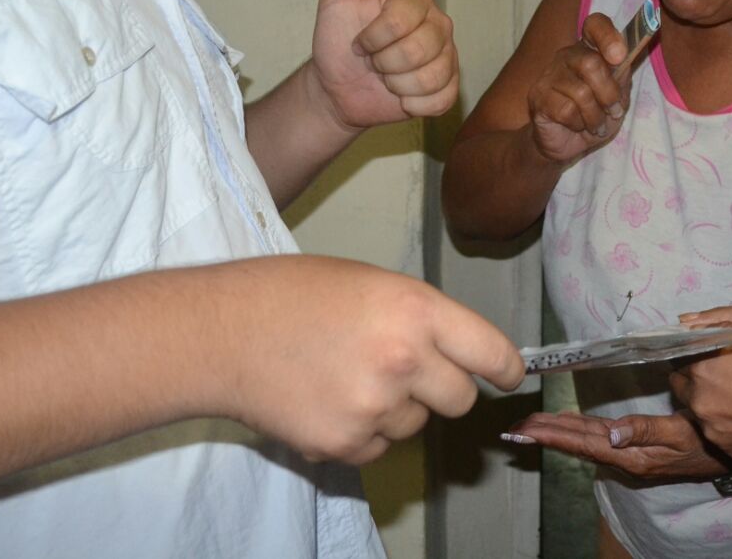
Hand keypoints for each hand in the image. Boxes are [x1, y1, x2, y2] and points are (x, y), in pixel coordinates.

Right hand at [207, 255, 523, 463]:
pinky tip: (328, 399)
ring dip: (397, 409)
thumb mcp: (374, 284)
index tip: (508, 374)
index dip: (505, 367)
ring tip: (348, 375)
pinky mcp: (345, 444)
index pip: (489, 352)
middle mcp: (404, 360)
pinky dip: (363, 432)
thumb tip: (462, 354)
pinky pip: (379, 447)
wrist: (223, 332)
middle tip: (405, 369)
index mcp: (416, 310)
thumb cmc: (294, 295)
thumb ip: (422, 319)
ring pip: (417, 424)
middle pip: (461, 399)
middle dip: (443, 388)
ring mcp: (374, 407)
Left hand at [308, 0, 458, 128]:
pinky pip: (438, 100)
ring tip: (386, 77)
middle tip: (373, 61)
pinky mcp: (449, 89)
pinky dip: (411, 104)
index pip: (402, 22)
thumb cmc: (336, 41)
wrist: (337, 88)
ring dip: (395, 85)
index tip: (359, 41)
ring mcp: (448, 58)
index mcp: (417, 2)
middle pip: (419, 51)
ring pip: (428, 78)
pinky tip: (400, 96)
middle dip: (383, 63)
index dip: (373, 38)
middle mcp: (440, 26)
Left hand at [503, 411, 729, 480]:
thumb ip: (646, 431)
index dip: (554, 435)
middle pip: (578, 444)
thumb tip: (612, 433)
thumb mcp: (682, 433)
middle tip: (516, 428)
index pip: (584, 443)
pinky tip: (569, 424)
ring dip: (558, 433)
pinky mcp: (636, 448)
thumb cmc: (708, 440)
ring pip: (585, 442)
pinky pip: (598, 439)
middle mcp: (625, 457)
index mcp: (631, 455)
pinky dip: (578, 431)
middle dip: (547, 435)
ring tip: (532, 426)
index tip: (526, 430)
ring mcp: (630, 454)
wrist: (730, 456)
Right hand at [524, 12, 633, 164]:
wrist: (568, 143)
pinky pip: (567, 111)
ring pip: (581, 93)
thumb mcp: (617, 97)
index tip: (619, 56)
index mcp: (589, 49)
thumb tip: (626, 56)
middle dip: (608, 93)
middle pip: (591, 63)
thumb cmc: (595, 115)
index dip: (608, 36)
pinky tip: (576, 125)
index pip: (595, 25)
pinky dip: (579, 124)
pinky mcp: (538, 96)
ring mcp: (549, 74)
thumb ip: (621, 76)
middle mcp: (566, 56)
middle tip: (612, 110)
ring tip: (595, 123)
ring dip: (596, 116)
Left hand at [671, 330, 731, 462]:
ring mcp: (710, 428)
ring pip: (697, 410)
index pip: (679, 359)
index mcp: (703, 369)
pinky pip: (714, 430)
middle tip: (718, 375)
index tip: (706, 356)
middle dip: (694, 379)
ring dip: (707, 401)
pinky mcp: (724, 448)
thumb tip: (699, 329)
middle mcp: (699, 401)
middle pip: (682, 387)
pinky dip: (723, 421)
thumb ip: (723, 333)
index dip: (692, 356)